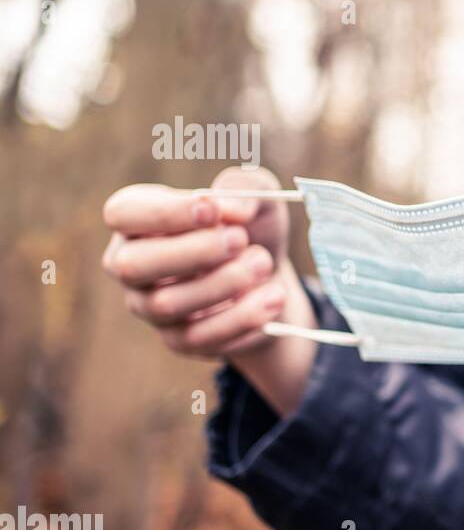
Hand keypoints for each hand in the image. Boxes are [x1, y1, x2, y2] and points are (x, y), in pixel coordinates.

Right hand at [102, 166, 316, 414]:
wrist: (271, 277)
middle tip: (241, 240)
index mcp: (138, 219)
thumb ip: (245, 189)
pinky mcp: (178, 340)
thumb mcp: (259, 195)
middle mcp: (131, 264)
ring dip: (223, 284)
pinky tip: (273, 297)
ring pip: (167, 304)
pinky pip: (199, 337)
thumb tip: (230, 210)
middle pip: (133, 265)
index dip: (164, 213)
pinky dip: (241, 317)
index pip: (123, 213)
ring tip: (264, 263)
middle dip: (192, 253)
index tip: (211, 210)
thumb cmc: (251, 226)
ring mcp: (149, 306)